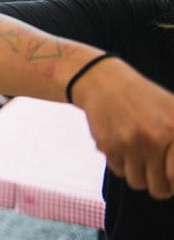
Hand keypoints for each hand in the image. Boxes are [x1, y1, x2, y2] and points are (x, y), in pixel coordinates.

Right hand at [74, 58, 173, 198]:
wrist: (104, 82)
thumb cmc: (144, 99)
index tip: (170, 179)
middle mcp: (154, 137)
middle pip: (160, 188)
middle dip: (158, 185)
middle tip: (156, 174)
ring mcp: (129, 143)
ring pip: (137, 182)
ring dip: (138, 174)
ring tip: (138, 156)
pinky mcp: (108, 145)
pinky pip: (118, 171)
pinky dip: (121, 163)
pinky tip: (121, 145)